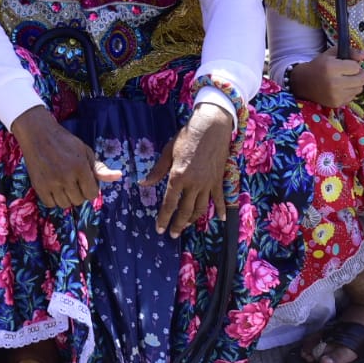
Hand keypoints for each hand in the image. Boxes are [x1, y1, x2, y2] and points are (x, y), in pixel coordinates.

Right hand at [9, 106, 120, 208]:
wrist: (38, 133)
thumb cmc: (65, 142)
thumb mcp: (85, 152)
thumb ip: (100, 168)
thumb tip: (119, 176)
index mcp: (80, 167)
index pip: (92, 194)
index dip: (90, 188)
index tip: (84, 179)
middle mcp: (66, 177)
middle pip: (79, 201)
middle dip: (79, 192)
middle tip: (73, 179)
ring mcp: (51, 183)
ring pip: (65, 204)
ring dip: (67, 197)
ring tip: (63, 183)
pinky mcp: (38, 186)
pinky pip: (50, 204)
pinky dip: (54, 199)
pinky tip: (54, 187)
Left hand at [145, 103, 233, 236]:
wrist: (211, 128)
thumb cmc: (186, 138)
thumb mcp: (168, 152)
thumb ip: (157, 171)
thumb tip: (144, 184)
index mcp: (178, 177)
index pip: (169, 204)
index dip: (164, 218)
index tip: (160, 229)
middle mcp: (193, 184)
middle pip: (185, 210)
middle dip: (178, 224)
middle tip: (173, 234)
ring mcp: (207, 183)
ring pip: (201, 208)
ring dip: (193, 220)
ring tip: (187, 226)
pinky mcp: (218, 180)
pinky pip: (219, 199)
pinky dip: (219, 210)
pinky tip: (219, 219)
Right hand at [289, 47, 363, 108]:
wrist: (303, 83)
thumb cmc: (318, 66)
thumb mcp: (331, 54)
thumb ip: (350, 52)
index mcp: (331, 68)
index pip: (356, 67)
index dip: (353, 65)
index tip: (346, 65)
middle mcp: (334, 83)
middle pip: (361, 79)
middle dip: (359, 74)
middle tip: (351, 73)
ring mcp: (336, 95)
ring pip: (359, 88)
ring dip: (355, 84)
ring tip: (345, 80)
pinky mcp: (337, 104)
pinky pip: (353, 97)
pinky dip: (350, 92)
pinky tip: (341, 89)